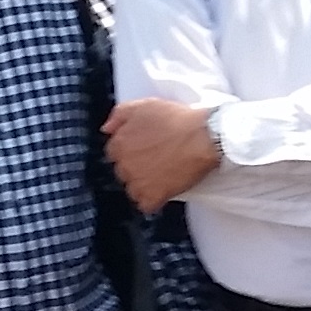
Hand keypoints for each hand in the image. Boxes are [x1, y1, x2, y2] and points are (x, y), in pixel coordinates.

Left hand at [104, 99, 220, 211]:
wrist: (205, 136)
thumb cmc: (178, 119)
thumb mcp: (145, 105)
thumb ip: (119, 114)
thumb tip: (106, 128)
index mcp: (120, 143)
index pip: (115, 153)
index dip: (131, 151)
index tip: (145, 150)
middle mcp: (125, 164)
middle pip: (124, 172)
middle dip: (137, 168)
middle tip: (157, 161)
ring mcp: (138, 182)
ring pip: (133, 190)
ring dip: (145, 186)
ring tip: (163, 176)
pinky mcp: (154, 195)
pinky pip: (147, 205)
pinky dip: (154, 201)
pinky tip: (165, 191)